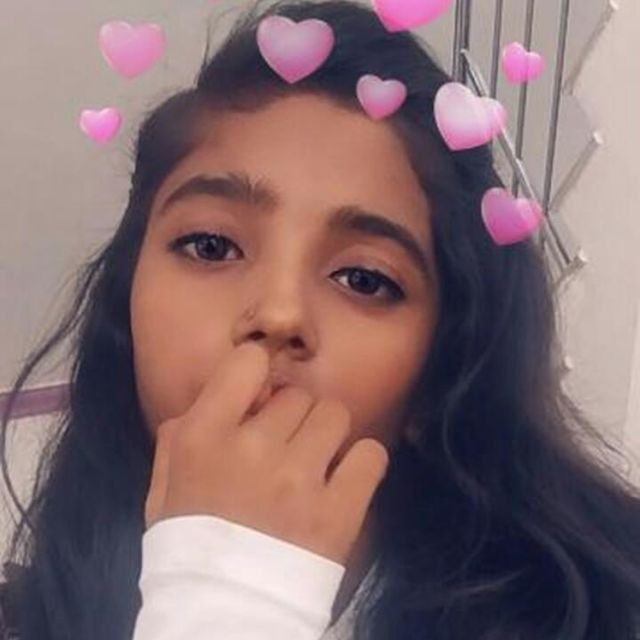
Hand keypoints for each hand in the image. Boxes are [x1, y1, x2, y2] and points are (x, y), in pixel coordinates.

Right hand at [144, 343, 389, 565]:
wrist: (224, 614)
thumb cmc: (190, 545)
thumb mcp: (164, 488)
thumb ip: (179, 435)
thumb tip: (214, 396)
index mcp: (205, 438)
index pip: (249, 361)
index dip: (257, 372)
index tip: (259, 395)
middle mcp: (255, 448)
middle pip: (297, 394)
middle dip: (291, 416)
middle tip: (284, 446)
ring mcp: (300, 479)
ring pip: (335, 415)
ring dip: (326, 434)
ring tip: (314, 463)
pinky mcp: (339, 510)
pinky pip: (371, 454)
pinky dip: (361, 463)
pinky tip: (344, 479)